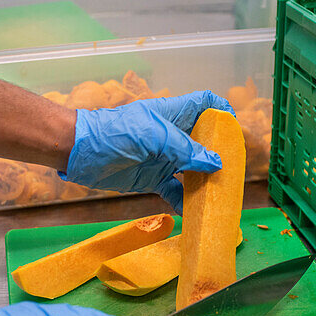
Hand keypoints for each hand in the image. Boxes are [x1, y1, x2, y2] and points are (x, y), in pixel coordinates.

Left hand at [62, 90, 232, 211]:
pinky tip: (192, 212)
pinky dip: (182, 201)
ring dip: (204, 180)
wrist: (81, 152)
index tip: (234, 128)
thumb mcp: (156, 138)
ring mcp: (162, 158)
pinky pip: (173, 191)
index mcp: (173, 114)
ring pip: (192, 168)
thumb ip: (186, 150)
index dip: (221, 110)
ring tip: (218, 193)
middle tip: (233, 170)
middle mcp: (171, 135)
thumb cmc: (117, 134)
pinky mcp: (151, 178)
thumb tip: (215, 163)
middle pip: (203, 140)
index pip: (204, 103)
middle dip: (219, 153)